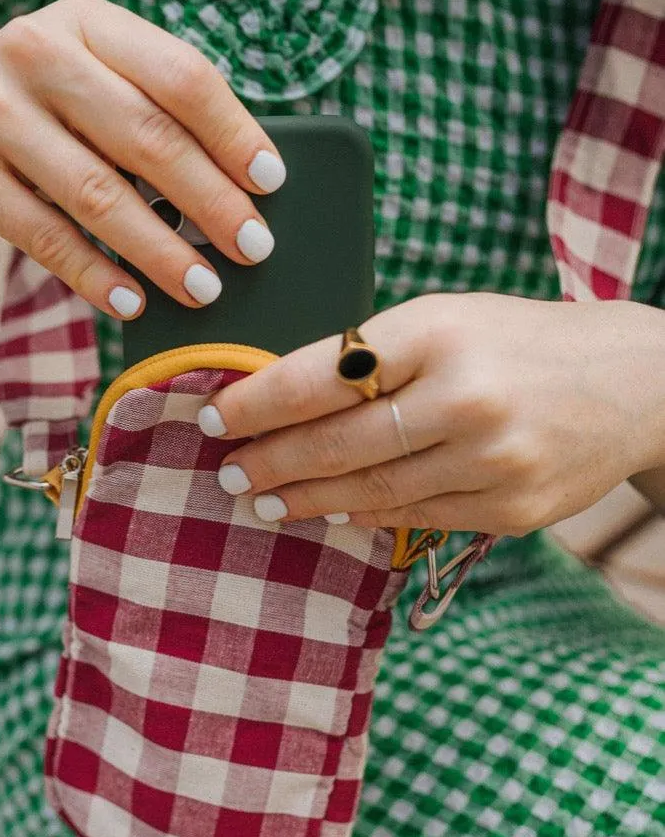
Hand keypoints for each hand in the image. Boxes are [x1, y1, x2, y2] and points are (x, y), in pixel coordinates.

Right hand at [0, 0, 282, 317]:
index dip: (233, 133)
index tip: (272, 183)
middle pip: (146, 136)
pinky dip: (94, 275)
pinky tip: (131, 302)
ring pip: (98, 193)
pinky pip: (44, 235)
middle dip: (210, 201)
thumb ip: (145, 106)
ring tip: (204, 288)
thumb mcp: (80, 78)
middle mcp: (34, 52)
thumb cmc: (26, 108)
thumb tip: (240, 184)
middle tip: (253, 249)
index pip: (179, 74)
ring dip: (161, 250)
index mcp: (84, 22)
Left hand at [199, 293, 664, 535]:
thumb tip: (276, 401)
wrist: (637, 381)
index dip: (257, 402)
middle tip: (228, 472)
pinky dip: (365, 514)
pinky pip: (416, 517)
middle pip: (339, 443)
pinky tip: (332, 510)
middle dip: (270, 460)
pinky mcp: (513, 509)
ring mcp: (494, 460)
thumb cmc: (520, 342)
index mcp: (439, 331)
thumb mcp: (447, 319)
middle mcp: (467, 396)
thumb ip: (370, 357)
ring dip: (307, 498)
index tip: (213, 417)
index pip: (323, 374)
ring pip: (372, 490)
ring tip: (264, 499)